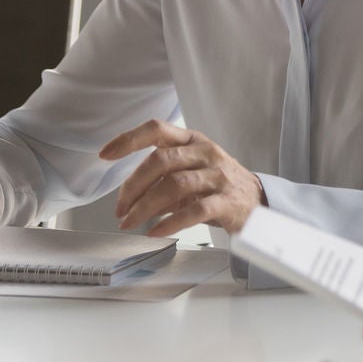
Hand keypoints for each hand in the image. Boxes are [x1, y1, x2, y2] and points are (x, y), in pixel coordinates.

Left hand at [100, 119, 263, 236]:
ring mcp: (218, 176)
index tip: (105, 154)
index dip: (128, 139)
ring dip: (145, 207)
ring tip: (130, 222)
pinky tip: (155, 232)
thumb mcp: (190, 172)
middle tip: (119, 208)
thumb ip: (160, 180)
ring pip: (175, 185)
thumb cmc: (218, 184)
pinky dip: (170, 223)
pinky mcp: (227, 201)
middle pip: (161, 160)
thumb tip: (129, 198)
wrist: (257, 202)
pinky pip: (195, 211)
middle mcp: (205, 153)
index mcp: (191, 140)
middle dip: (133, 186)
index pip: (156, 129)